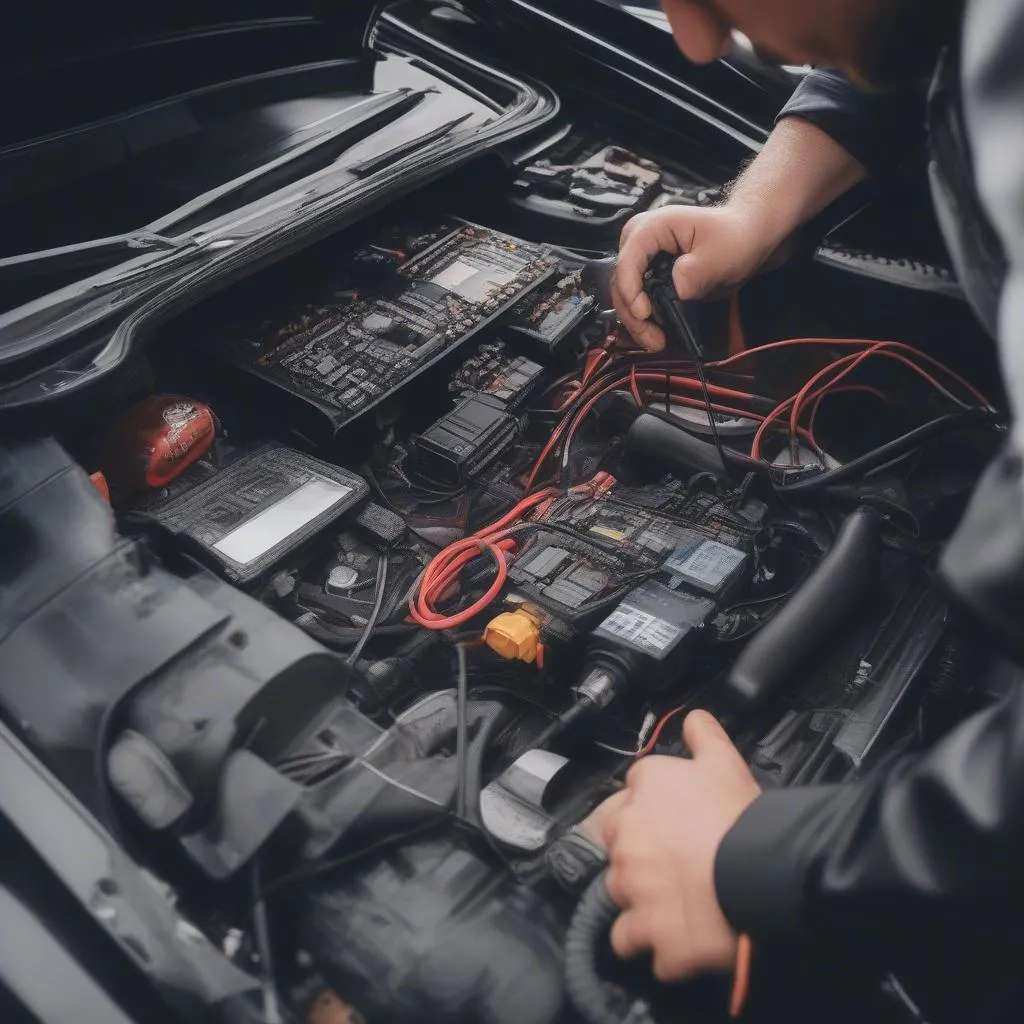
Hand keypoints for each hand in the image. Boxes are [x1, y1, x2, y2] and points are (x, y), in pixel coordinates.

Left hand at [598, 710, 761, 980]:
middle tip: (675, 866)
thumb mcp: (726, 762)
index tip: (668, 827)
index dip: (648, 815)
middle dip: (638, 858)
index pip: (624, 799)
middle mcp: (625, 837)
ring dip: (640, 902)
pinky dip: (650, 944)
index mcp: (641, 792)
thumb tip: (693, 719)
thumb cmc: (743, 818)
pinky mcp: (646, 933)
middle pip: (617, 849)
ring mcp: (632, 889)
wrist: (762, 873)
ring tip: (676, 905)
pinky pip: (634, 942)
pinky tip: (674, 938)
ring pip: (619, 897)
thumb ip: (704, 736)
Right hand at [612, 205, 778, 350]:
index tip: (645, 315)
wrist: (741, 240)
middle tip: (654, 340)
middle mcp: (637, 243)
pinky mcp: (645, 278)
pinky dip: (644, 322)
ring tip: (657, 342)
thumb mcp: (719, 254)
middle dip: (633, 315)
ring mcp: (639, 261)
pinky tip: (657, 336)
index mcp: (651, 228)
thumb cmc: (732, 240)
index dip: (631, 291)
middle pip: (621, 284)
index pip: (628, 262)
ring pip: (624, 298)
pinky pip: (635, 303)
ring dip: (637, 324)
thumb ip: (695, 272)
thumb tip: (677, 292)